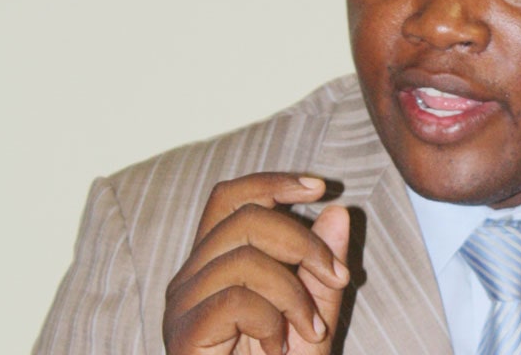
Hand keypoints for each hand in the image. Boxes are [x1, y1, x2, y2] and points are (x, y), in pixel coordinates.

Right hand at [164, 173, 350, 354]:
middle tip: (339, 277)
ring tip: (308, 330)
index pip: (231, 198)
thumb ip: (322, 270)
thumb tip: (337, 211)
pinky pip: (237, 300)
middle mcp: (189, 278)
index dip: (273, 183)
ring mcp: (181, 307)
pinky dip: (273, 321)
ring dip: (294, 292)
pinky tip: (278, 348)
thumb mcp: (314, 317)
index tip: (321, 187)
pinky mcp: (183, 336)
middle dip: (304, 241)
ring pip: (246, 257)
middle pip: (244, 217)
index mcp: (213, 264)